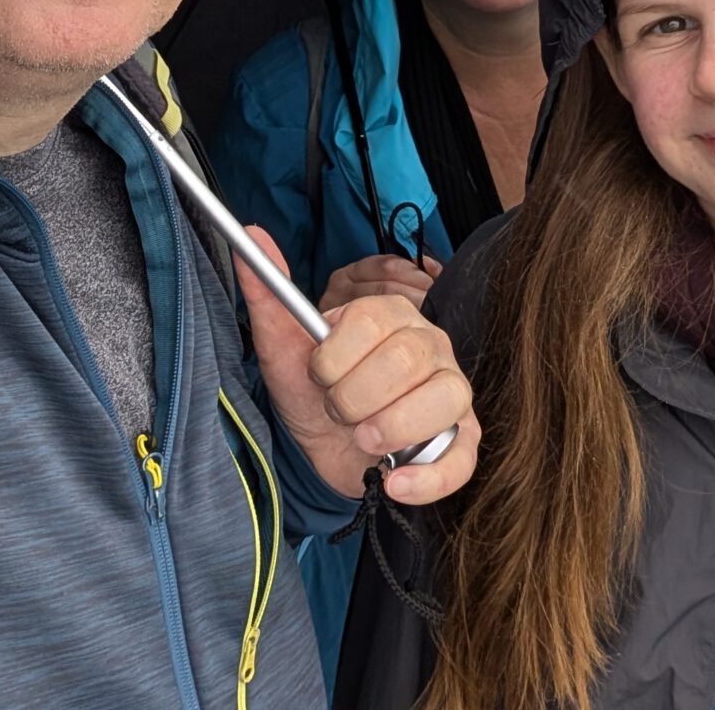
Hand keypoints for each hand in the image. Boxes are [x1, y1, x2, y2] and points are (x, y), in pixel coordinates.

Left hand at [240, 226, 477, 503]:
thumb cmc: (311, 393)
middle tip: (337, 410)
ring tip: (362, 440)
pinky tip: (392, 479)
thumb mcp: (282, 347)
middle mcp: (432, 346)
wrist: (322, 450)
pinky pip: (460, 458)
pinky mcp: (462, 441)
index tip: (318, 374)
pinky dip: (425, 477)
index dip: (335, 357)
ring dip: (386, 431)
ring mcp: (452, 393)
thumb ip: (269, 292)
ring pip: (440, 401)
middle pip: (405, 360)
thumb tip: (251, 235)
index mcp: (393, 315)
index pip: (373, 320)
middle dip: (353, 397)